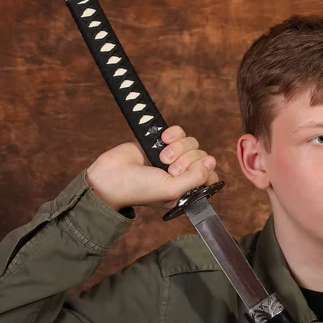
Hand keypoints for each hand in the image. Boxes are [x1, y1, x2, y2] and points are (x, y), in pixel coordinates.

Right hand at [85, 126, 218, 210]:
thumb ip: (196, 178)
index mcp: (187, 191)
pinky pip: (180, 132)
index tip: (191, 173)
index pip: (211, 177)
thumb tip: (211, 161)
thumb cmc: (140, 189)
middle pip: (202, 157)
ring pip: (192, 143)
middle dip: (186, 161)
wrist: (112, 176)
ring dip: (177, 148)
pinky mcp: (163, 142)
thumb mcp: (173, 190)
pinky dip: (173, 134)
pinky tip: (162, 140)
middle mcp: (183, 174)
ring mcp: (173, 157)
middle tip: (169, 169)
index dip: (204, 172)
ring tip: (161, 157)